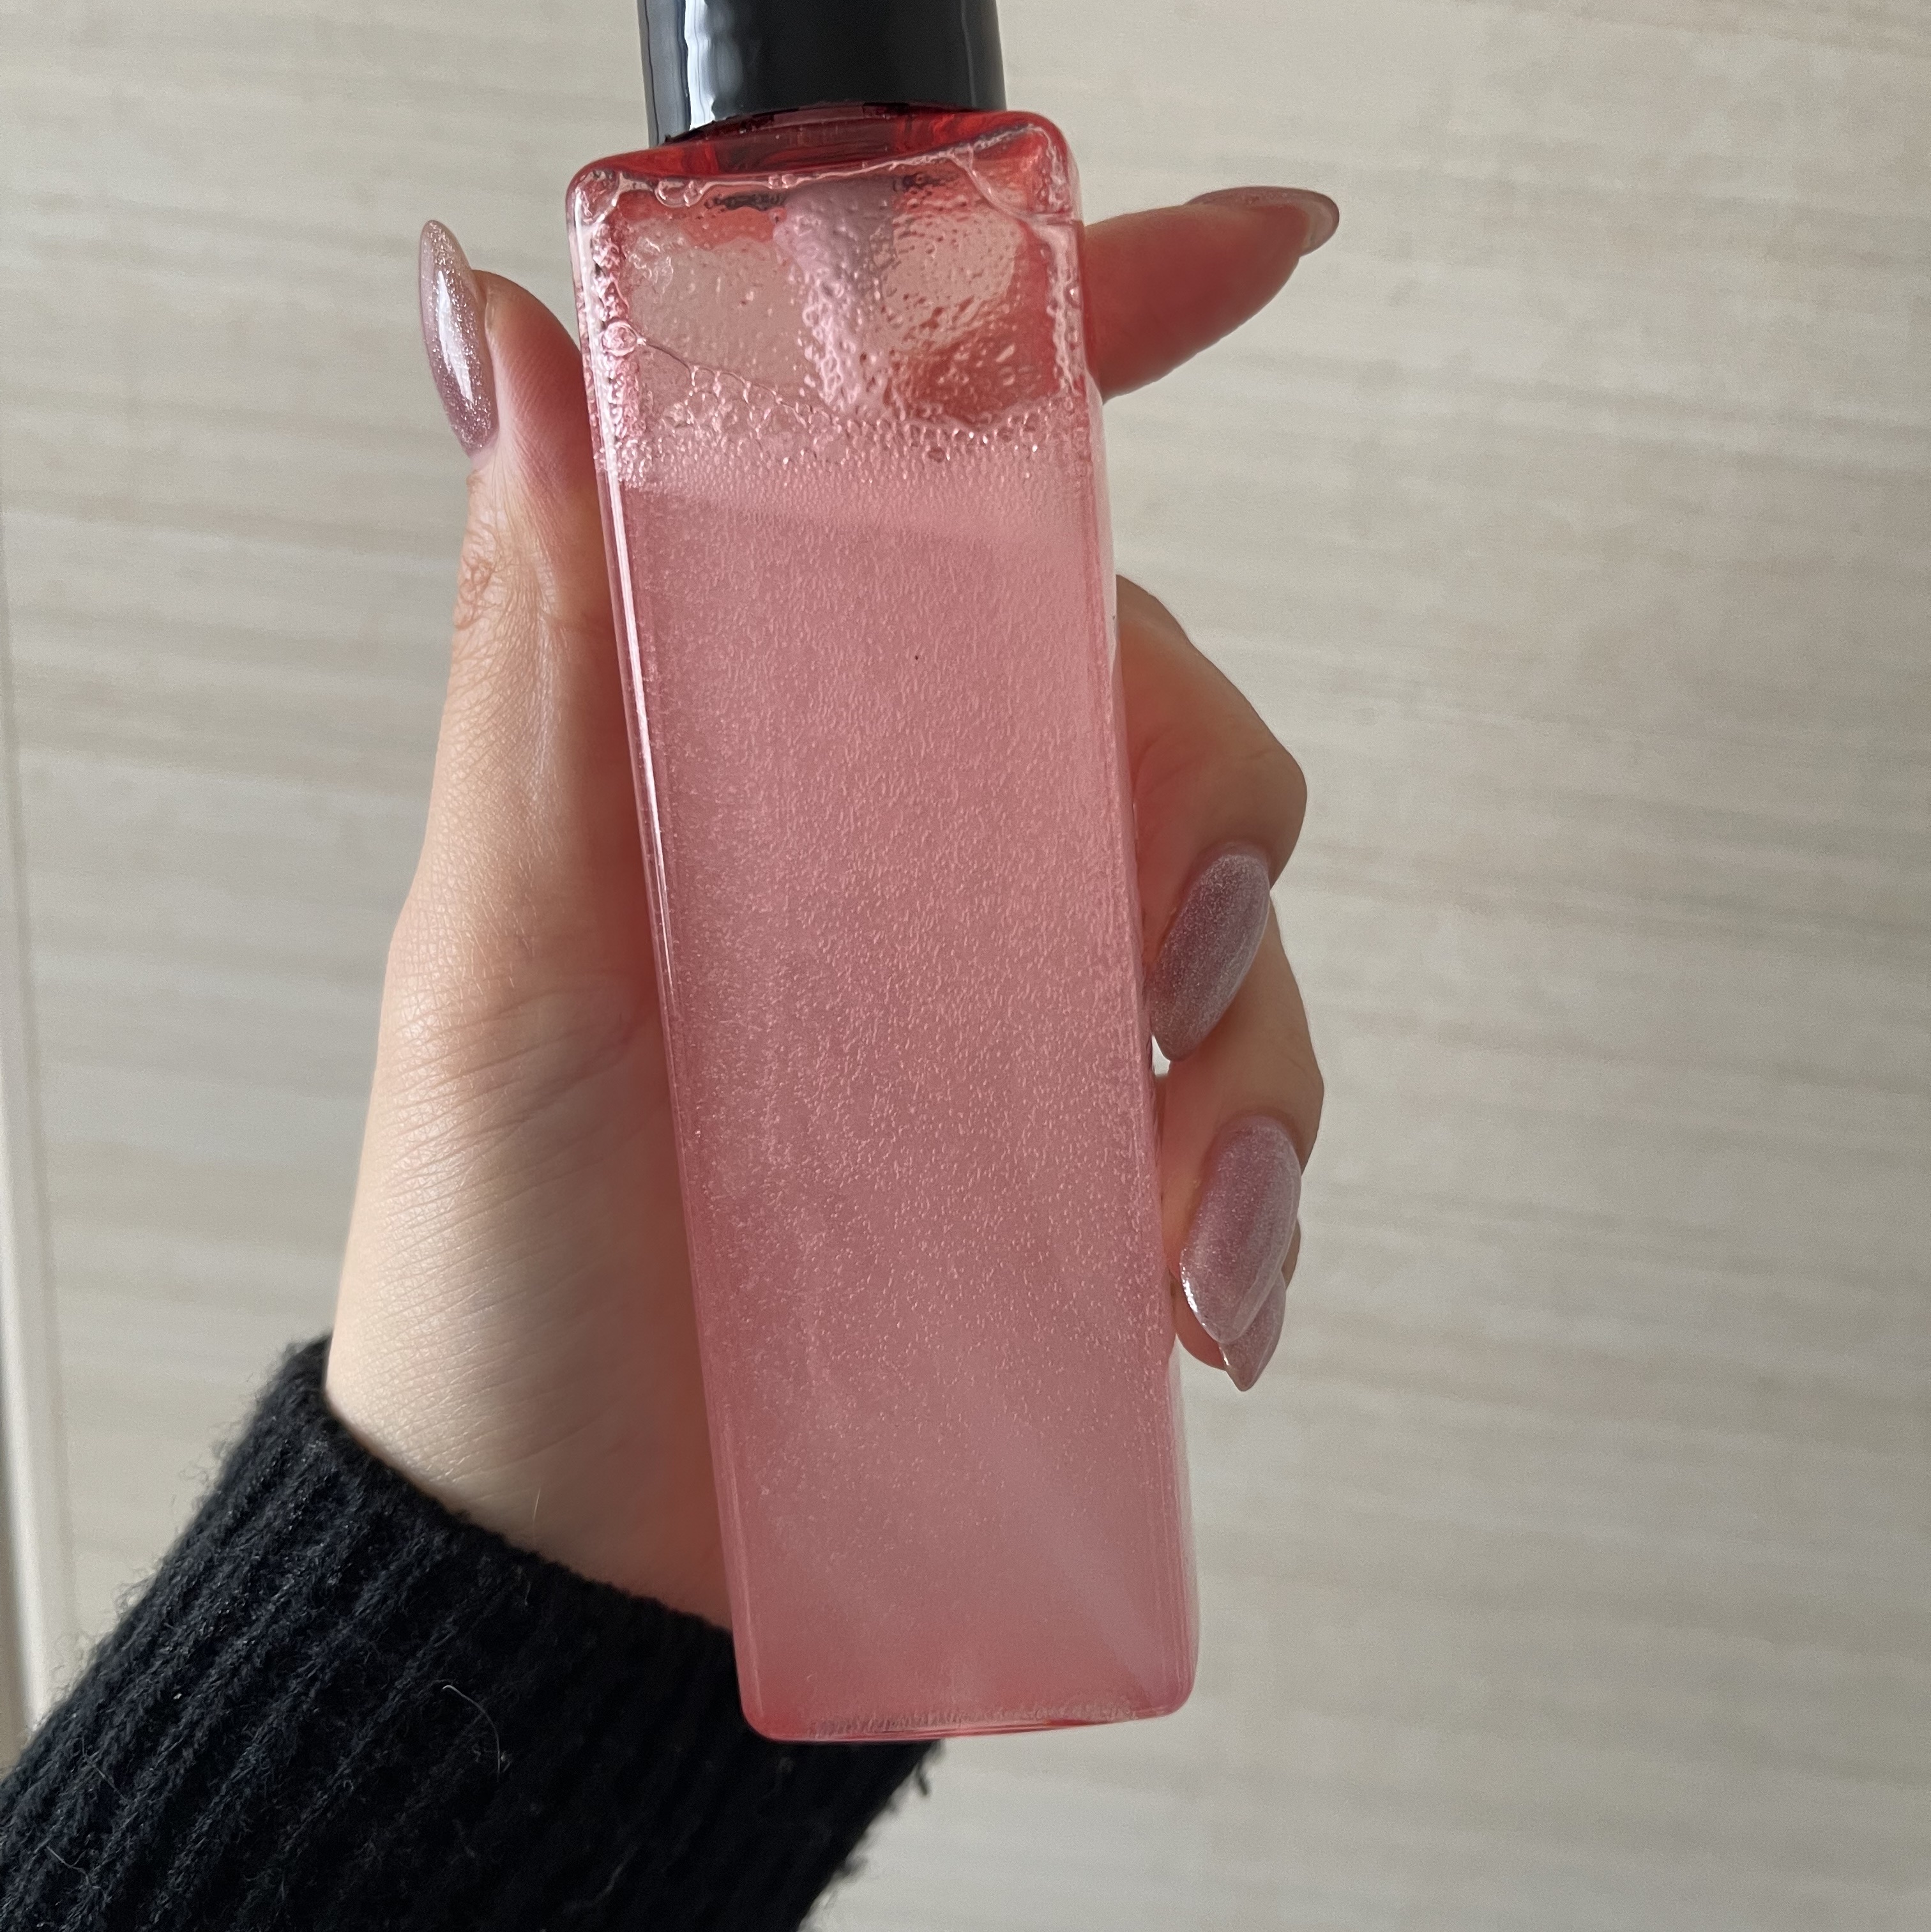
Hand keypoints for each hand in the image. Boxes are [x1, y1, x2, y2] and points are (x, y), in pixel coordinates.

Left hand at [326, 186, 1333, 1626]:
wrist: (581, 1556)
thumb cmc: (511, 1263)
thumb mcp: (507, 943)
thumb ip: (551, 636)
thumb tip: (505, 320)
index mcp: (772, 751)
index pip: (950, 493)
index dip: (1104, 341)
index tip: (1257, 254)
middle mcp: (903, 849)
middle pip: (1146, 702)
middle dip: (1208, 808)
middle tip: (1142, 974)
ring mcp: (997, 1006)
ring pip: (1226, 922)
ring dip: (1249, 1056)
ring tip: (1175, 1227)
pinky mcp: (1067, 1158)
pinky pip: (1239, 1111)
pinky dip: (1255, 1184)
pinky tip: (1200, 1292)